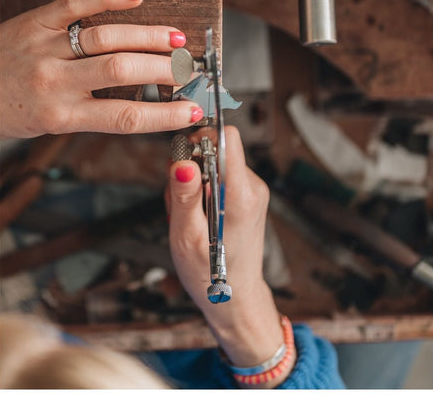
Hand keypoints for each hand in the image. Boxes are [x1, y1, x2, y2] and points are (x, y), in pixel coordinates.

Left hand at [0, 0, 202, 138]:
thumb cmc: (9, 109)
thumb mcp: (51, 124)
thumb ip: (92, 111)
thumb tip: (144, 100)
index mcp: (60, 115)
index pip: (125, 116)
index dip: (166, 115)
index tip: (193, 111)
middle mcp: (54, 82)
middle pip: (121, 69)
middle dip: (165, 68)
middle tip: (188, 67)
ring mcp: (46, 48)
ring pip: (107, 37)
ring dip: (149, 36)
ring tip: (176, 38)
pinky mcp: (38, 21)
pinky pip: (76, 4)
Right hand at [166, 126, 289, 384]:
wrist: (236, 296)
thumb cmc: (211, 273)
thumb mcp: (186, 237)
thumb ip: (184, 197)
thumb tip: (181, 163)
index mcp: (240, 195)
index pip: (229, 138)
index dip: (203, 136)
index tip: (183, 154)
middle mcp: (253, 187)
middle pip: (218, 150)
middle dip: (191, 168)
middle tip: (179, 203)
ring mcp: (254, 190)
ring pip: (217, 164)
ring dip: (196, 183)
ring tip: (189, 216)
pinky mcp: (249, 195)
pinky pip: (222, 177)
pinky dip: (205, 190)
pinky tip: (198, 216)